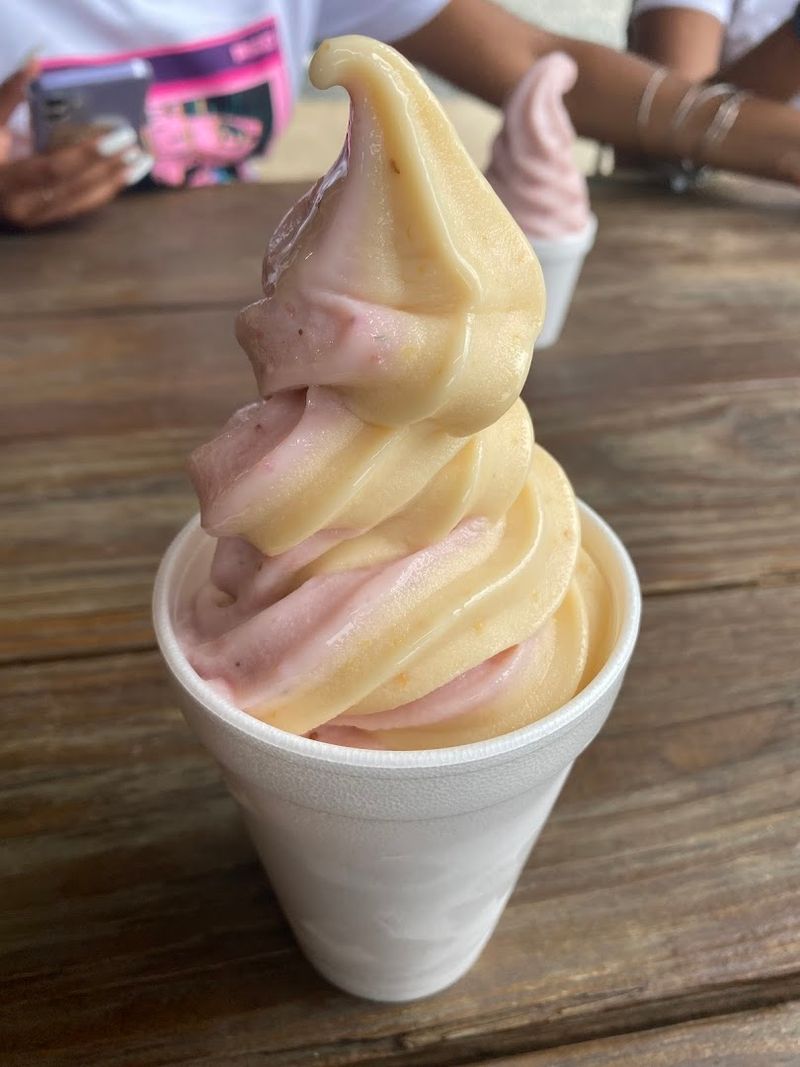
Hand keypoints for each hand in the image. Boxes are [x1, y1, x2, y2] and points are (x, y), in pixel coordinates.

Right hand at [0, 61, 151, 229]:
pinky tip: (125, 173)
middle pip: (75, 187)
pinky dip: (106, 189)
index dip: (87, 154)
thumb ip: (10, 93)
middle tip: (137, 144)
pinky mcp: (48, 219)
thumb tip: (36, 59)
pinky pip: (82, 206)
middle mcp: (23, 206)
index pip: (54, 169)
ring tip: (141, 160)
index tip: (119, 136)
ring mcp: (37, 218)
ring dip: (115, 180)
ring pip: (83, 202)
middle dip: (110, 166)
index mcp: (6, 180)